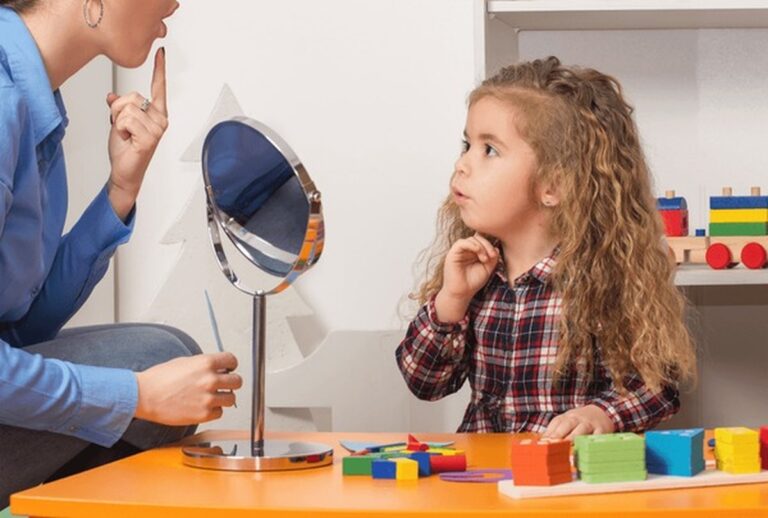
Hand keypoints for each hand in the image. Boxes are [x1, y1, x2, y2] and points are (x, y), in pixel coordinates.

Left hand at [106, 47, 168, 220]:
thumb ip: (119, 108)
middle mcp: (160, 119)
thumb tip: (112, 96)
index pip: (158, 88)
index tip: (161, 53)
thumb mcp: (118, 123)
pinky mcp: (149, 138)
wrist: (124, 173)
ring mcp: (157, 129)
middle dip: (119, 110)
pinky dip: (119, 130)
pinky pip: (126, 120)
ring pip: (126, 109)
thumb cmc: (125, 151)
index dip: (159, 69)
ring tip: (125, 135)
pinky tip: (127, 140)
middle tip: (122, 128)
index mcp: (157, 114)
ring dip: (118, 122)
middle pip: (132, 96)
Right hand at [134, 352, 241, 424]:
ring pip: (231, 399)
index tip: (229, 369)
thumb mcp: (185, 362)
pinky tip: (203, 406)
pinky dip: (214, 411)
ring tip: (213, 397)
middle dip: (231, 382)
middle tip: (224, 385)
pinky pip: (220, 413)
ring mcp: (208, 398)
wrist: (145, 396)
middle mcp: (210, 380)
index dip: (231, 365)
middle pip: (237, 381)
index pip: (232, 361)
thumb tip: (217, 369)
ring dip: (224, 398)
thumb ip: (204, 365)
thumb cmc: (159, 379)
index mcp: (206, 363)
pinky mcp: (204, 414)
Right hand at [434, 233, 498, 321]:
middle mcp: (466, 250)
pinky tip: (478, 252)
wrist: (462, 293)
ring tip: (484, 259)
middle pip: (477, 238)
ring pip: (471, 239)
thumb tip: (496, 248)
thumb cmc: (473, 282)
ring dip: (481, 246)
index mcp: (473, 253)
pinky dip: (471, 245)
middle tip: (492, 255)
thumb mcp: (487, 269)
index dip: (489, 244)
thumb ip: (492, 258)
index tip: (494, 255)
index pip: (482, 241)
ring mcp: (459, 251)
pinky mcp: (452, 254)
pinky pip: (461, 243)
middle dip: (487, 245)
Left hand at [541, 405, 614, 439]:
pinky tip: (586, 448)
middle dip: (559, 433)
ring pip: (582, 429)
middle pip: (567, 424)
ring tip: (567, 446)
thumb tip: (542, 441)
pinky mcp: (602, 430)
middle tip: (552, 443)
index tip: (543, 442)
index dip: (549, 432)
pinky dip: (592, 441)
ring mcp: (590, 424)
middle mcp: (578, 418)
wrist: (602, 411)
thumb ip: (556, 430)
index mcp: (567, 416)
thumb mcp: (567, 421)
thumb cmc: (580, 420)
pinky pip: (597, 435)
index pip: (556, 423)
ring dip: (574, 437)